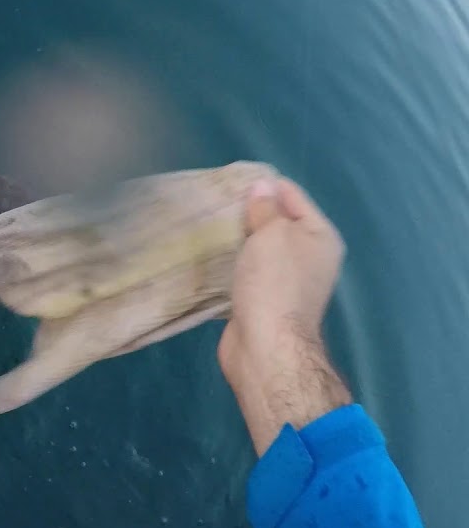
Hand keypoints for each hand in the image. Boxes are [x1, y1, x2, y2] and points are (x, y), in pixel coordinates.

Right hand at [218, 176, 352, 454]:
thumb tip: (262, 187)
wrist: (266, 346)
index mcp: (320, 236)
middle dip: (248, 212)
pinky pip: (247, 272)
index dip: (264, 185)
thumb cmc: (274, 283)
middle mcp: (309, 257)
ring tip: (207, 226)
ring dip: (237, 240)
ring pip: (259, 249)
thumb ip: (266, 208)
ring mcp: (287, 281)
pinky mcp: (264, 300)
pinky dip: (231, 264)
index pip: (292, 196)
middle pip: (277, 222)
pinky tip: (210, 257)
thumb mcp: (271, 234)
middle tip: (213, 203)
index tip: (229, 180)